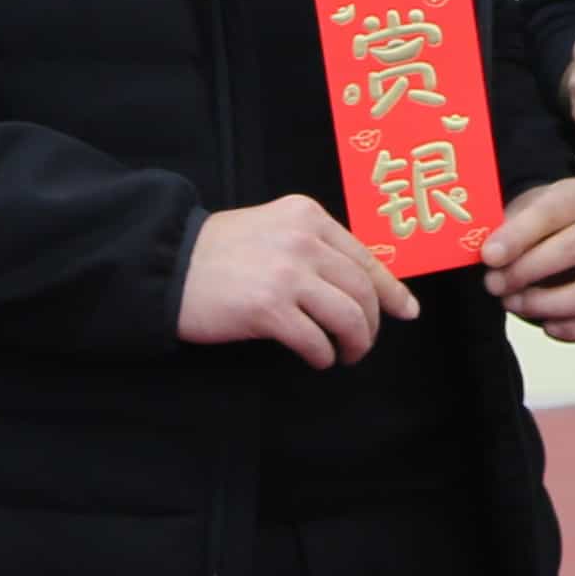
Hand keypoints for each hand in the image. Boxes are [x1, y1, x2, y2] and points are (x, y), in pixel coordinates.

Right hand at [180, 196, 416, 366]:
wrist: (166, 265)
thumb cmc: (219, 253)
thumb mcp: (273, 229)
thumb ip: (314, 246)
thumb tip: (363, 284)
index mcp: (307, 216)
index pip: (364, 257)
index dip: (391, 290)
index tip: (407, 311)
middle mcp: (303, 240)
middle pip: (362, 290)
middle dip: (371, 324)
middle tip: (361, 343)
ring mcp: (287, 274)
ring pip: (348, 317)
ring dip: (354, 344)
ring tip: (344, 355)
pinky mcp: (269, 309)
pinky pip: (316, 340)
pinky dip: (323, 356)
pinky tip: (317, 359)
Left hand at [478, 175, 574, 341]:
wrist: (559, 234)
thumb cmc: (534, 227)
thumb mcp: (515, 215)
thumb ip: (500, 233)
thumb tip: (487, 259)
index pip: (551, 213)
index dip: (517, 236)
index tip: (488, 256)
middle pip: (574, 250)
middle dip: (526, 272)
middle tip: (494, 284)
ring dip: (546, 305)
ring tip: (513, 303)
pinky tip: (547, 326)